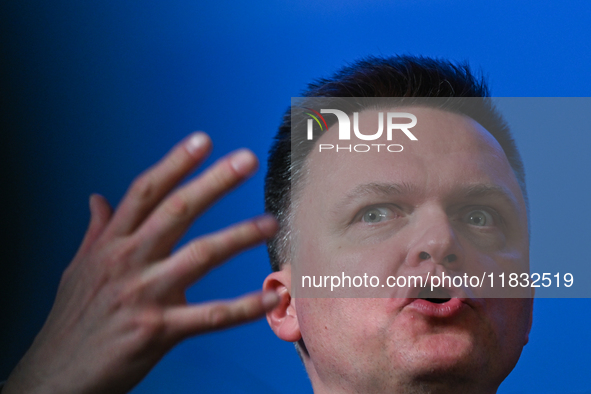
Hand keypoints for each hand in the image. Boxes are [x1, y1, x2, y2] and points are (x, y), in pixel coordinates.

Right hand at [3, 133, 279, 393]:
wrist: (56, 378)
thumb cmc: (72, 321)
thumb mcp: (77, 270)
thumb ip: (95, 232)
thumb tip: (98, 198)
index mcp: (110, 244)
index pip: (145, 192)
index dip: (175, 162)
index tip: (203, 139)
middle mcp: (127, 262)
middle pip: (176, 211)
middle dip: (213, 182)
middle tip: (247, 160)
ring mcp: (144, 295)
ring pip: (200, 256)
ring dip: (238, 237)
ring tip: (270, 223)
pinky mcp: (158, 331)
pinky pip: (210, 316)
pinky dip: (243, 308)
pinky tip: (270, 297)